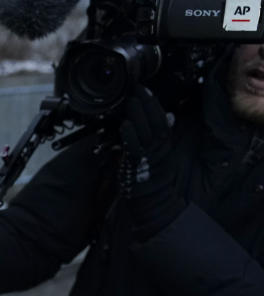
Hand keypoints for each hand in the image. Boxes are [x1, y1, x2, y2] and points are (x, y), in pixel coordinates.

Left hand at [119, 86, 184, 239]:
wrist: (154, 206)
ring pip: (146, 133)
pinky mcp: (138, 167)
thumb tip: (170, 115)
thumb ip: (161, 137)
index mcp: (164, 147)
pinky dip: (130, 136)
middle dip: (147, 105)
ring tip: (131, 101)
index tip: (145, 90)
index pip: (162, 121)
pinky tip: (125, 125)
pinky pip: (135, 149)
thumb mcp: (160, 156)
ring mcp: (149, 159)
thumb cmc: (152, 181)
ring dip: (138, 116)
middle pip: (156, 123)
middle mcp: (159, 151)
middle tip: (137, 89)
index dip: (154, 105)